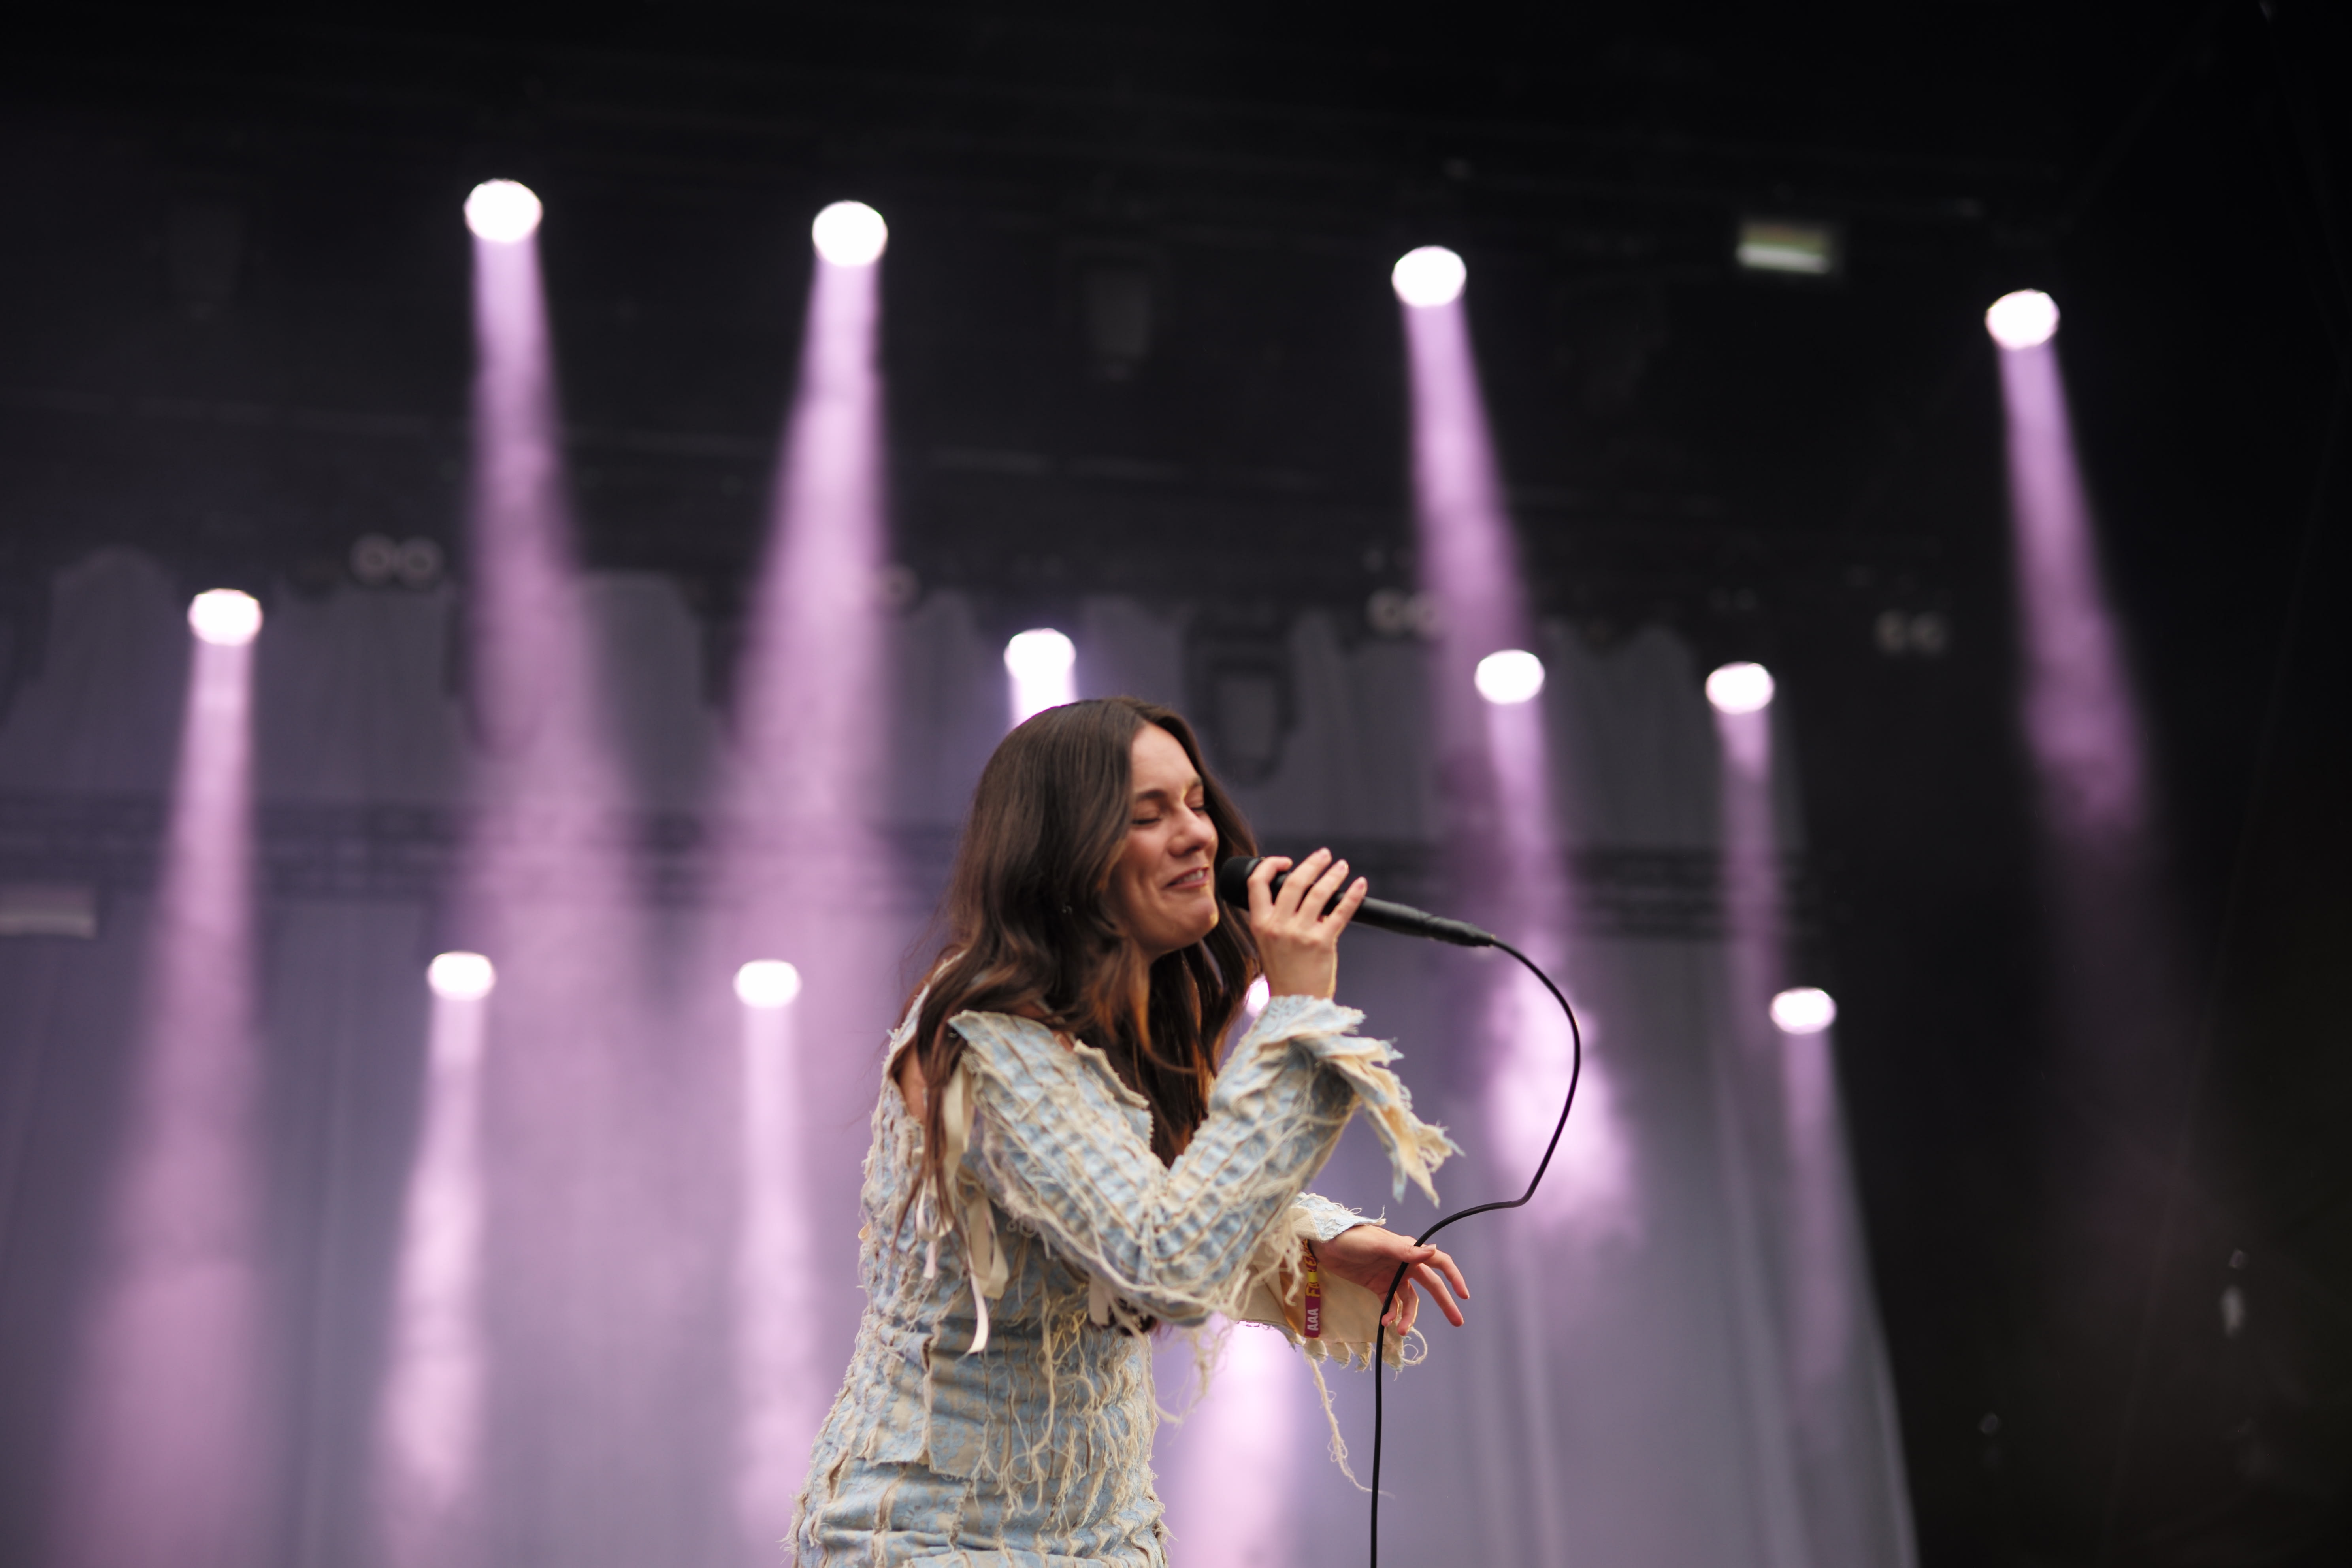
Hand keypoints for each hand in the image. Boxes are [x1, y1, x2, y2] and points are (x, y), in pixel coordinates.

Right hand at [1247, 849, 1367, 999]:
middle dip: (1312, 863)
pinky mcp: (1322, 942)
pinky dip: (1352, 895)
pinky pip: (1340, 912)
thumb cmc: (1285, 973)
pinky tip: (1359, 884)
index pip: (1257, 883)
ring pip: (1318, 892)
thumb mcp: (1268, 943)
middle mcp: (1278, 926)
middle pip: (1293, 882)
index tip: (1286, 862)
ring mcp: (1300, 934)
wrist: (1296, 1005)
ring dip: (1332, 875)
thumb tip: (1304, 894)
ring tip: (1341, 867)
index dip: (1270, 865)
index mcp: (1260, 924)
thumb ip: (1278, 918)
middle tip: (1324, 855)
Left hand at [1311, 1224, 1468, 1334]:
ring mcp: (1392, 1276)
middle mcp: (1404, 1264)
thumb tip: (1434, 1251)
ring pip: (1410, 1300)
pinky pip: (1391, 1303)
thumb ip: (1405, 1251)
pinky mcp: (1378, 1286)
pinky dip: (1391, 1314)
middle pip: (1430, 1286)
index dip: (1453, 1277)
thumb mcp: (1379, 1245)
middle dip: (1444, 1303)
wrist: (1325, 1243)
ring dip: (1408, 1316)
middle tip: (1457, 1322)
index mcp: (1409, 1251)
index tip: (1463, 1295)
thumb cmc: (1353, 1238)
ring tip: (1401, 1330)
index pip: (1439, 1262)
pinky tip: (1386, 1322)